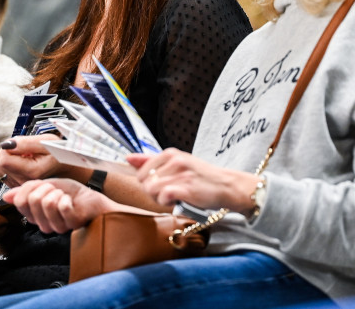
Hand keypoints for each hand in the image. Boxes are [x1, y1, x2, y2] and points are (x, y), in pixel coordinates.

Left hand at [0, 135, 88, 186]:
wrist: (66, 168)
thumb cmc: (58, 153)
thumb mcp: (46, 142)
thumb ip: (25, 143)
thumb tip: (5, 144)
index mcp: (31, 171)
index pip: (3, 159)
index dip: (8, 147)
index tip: (21, 146)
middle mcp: (23, 183)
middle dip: (5, 152)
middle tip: (23, 151)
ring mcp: (19, 187)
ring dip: (5, 159)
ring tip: (22, 157)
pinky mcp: (15, 187)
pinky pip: (0, 173)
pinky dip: (7, 166)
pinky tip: (21, 163)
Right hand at [2, 178, 113, 232]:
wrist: (93, 200)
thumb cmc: (71, 194)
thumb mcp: (46, 187)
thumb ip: (27, 191)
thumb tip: (6, 196)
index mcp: (35, 216)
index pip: (21, 201)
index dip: (29, 188)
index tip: (41, 185)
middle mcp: (43, 224)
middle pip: (32, 200)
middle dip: (45, 188)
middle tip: (56, 190)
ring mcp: (57, 226)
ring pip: (47, 203)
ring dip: (57, 192)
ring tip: (64, 196)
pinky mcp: (71, 223)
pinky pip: (62, 206)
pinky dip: (66, 198)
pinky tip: (71, 201)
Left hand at [127, 149, 259, 213]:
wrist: (227, 186)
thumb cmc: (201, 177)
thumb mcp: (177, 162)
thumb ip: (151, 160)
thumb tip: (128, 157)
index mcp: (169, 153)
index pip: (141, 172)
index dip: (150, 183)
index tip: (164, 185)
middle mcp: (174, 160)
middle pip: (145, 183)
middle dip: (154, 192)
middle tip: (171, 192)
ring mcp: (180, 173)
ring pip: (151, 190)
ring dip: (161, 199)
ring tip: (175, 197)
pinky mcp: (186, 188)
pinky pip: (163, 196)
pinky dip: (168, 202)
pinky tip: (178, 200)